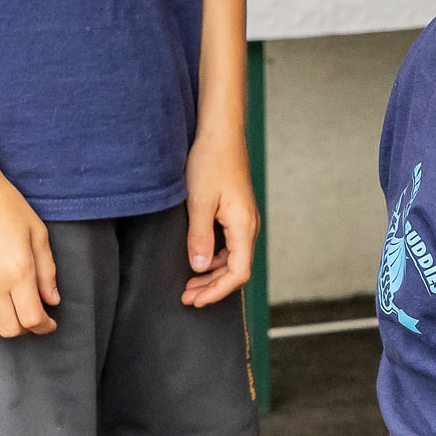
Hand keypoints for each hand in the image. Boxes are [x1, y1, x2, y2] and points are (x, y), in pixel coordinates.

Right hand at [0, 170, 58, 337]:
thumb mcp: (37, 234)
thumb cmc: (5, 205)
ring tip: (10, 307)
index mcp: (18, 271)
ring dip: (2, 322)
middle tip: (32, 314)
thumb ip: (47, 272)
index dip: (44, 326)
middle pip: (9, 329)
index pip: (32, 319)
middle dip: (26, 327)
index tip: (49, 322)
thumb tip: (51, 300)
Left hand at [183, 131, 257, 306]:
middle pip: (236, 269)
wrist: (220, 135)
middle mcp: (248, 227)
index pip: (238, 273)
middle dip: (212, 287)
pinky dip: (213, 259)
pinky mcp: (235, 214)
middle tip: (187, 298)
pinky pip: (229, 246)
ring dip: (211, 274)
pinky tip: (196, 259)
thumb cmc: (211, 163)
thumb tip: (198, 267)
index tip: (196, 300)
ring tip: (188, 284)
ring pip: (232, 259)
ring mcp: (243, 221)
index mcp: (243, 226)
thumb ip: (199, 237)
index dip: (217, 291)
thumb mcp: (199, 202)